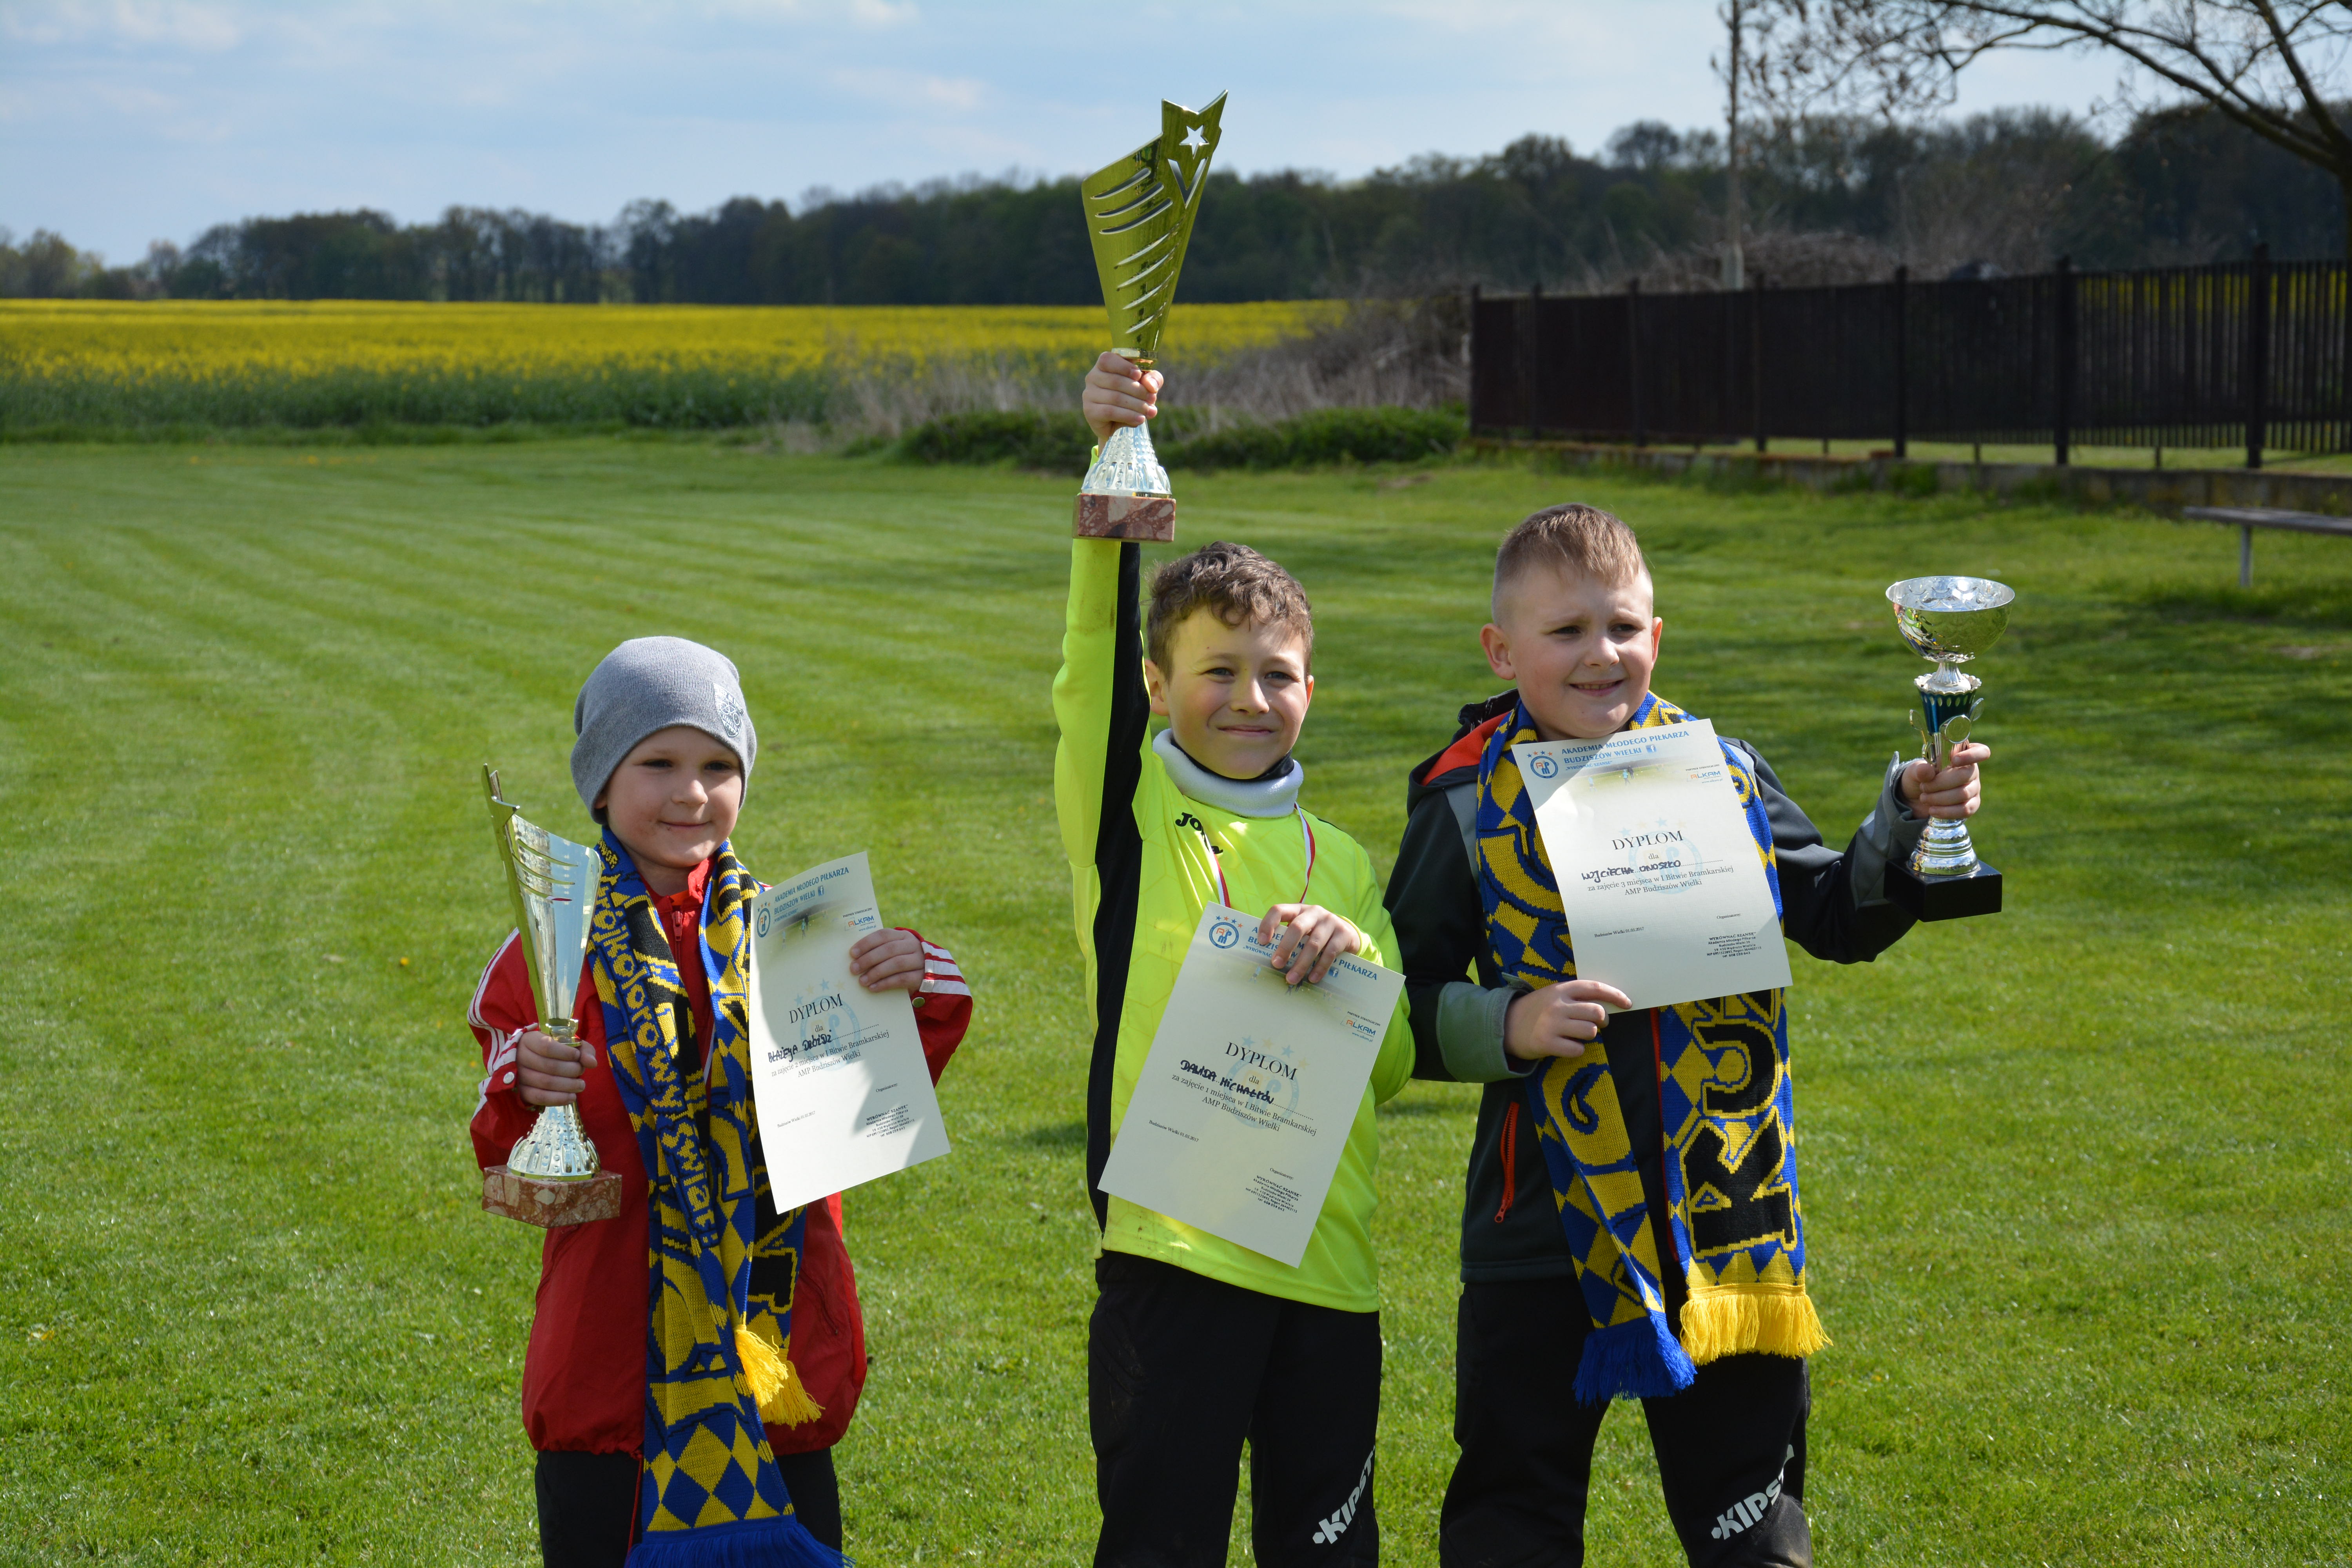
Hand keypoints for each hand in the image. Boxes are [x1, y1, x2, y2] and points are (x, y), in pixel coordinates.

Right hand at [515, 1027, 592, 1106]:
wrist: (535, 1061)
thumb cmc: (554, 1049)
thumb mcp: (568, 1043)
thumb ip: (583, 1049)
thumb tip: (592, 1063)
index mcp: (529, 1040)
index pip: (547, 1046)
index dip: (565, 1053)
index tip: (577, 1055)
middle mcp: (520, 1057)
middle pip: (549, 1066)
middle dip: (571, 1070)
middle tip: (581, 1071)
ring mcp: (519, 1076)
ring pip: (546, 1083)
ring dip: (568, 1085)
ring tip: (581, 1085)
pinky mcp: (522, 1092)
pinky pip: (540, 1098)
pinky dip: (558, 1099)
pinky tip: (572, 1097)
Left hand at [848, 928, 925, 993]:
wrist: (927, 975)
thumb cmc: (902, 961)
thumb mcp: (895, 951)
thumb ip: (880, 950)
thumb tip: (855, 958)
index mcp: (903, 936)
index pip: (883, 935)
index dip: (867, 943)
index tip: (852, 953)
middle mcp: (913, 945)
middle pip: (889, 949)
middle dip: (869, 959)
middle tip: (854, 969)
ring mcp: (919, 961)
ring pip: (896, 964)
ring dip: (876, 972)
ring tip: (862, 981)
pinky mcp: (922, 976)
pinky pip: (902, 979)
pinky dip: (885, 983)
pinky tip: (873, 988)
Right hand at [1083, 350, 1162, 447]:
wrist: (1119, 424)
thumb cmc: (1132, 397)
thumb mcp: (1146, 385)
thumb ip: (1153, 379)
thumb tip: (1150, 385)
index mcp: (1104, 365)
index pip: (1107, 359)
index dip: (1123, 366)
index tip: (1138, 375)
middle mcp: (1092, 377)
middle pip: (1116, 381)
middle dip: (1138, 391)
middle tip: (1152, 399)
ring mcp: (1088, 394)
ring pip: (1115, 398)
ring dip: (1136, 405)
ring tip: (1150, 411)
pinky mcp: (1089, 411)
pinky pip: (1110, 412)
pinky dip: (1128, 416)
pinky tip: (1140, 419)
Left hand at [1255, 903, 1362, 986]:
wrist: (1347, 933)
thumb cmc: (1316, 933)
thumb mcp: (1303, 930)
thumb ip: (1288, 937)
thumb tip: (1270, 959)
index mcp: (1298, 910)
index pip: (1279, 910)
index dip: (1268, 924)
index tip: (1261, 942)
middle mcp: (1314, 912)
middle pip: (1297, 928)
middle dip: (1285, 948)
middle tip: (1276, 964)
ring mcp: (1330, 922)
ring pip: (1313, 944)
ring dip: (1301, 964)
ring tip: (1291, 979)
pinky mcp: (1343, 934)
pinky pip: (1330, 953)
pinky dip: (1319, 968)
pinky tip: (1312, 978)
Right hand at [1504, 979, 1634, 1061]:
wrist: (1504, 1026)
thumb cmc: (1535, 1011)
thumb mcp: (1553, 996)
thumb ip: (1575, 998)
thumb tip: (1607, 1005)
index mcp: (1561, 989)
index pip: (1595, 988)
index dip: (1615, 995)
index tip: (1628, 1003)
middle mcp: (1557, 1005)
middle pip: (1597, 1012)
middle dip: (1602, 1021)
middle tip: (1596, 1025)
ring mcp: (1552, 1024)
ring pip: (1590, 1031)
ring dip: (1589, 1035)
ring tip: (1576, 1035)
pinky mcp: (1547, 1043)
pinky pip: (1577, 1049)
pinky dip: (1577, 1049)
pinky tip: (1566, 1046)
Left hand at [1900, 740, 1989, 820]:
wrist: (1916, 798)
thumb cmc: (1920, 778)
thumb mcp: (1915, 771)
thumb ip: (1920, 769)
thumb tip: (1926, 770)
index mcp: (1962, 755)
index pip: (1981, 751)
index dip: (1971, 755)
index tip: (1954, 760)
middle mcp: (1972, 771)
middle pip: (1965, 775)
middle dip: (1940, 783)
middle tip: (1923, 787)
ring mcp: (1974, 789)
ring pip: (1963, 794)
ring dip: (1939, 798)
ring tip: (1924, 798)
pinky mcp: (1972, 805)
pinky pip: (1965, 810)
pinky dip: (1946, 811)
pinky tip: (1932, 810)